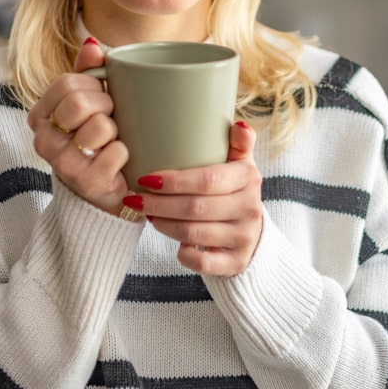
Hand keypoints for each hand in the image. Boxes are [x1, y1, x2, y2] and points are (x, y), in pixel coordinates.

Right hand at [27, 38, 129, 215]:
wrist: (108, 191)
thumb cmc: (99, 139)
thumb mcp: (91, 101)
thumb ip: (89, 72)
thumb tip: (92, 45)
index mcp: (40, 114)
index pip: (68, 82)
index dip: (94, 86)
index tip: (102, 98)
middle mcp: (43, 139)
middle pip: (79, 102)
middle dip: (106, 106)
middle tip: (111, 120)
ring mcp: (61, 163)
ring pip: (100, 126)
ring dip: (117, 131)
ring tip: (113, 142)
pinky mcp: (84, 182)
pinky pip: (116, 152)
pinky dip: (125, 153)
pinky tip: (119, 162)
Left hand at [129, 121, 261, 275]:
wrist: (253, 233)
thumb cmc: (234, 191)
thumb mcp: (240, 164)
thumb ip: (239, 143)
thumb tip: (238, 124)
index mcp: (249, 178)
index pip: (207, 180)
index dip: (174, 181)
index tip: (146, 178)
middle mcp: (249, 209)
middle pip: (195, 208)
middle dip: (158, 204)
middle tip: (134, 199)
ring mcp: (243, 238)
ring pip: (193, 234)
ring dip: (164, 224)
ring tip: (146, 214)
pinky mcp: (235, 262)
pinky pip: (203, 263)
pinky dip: (184, 255)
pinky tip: (173, 244)